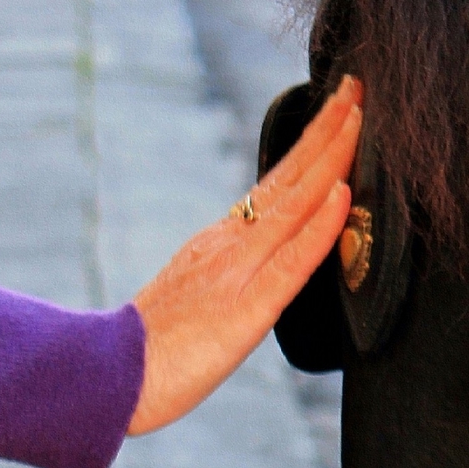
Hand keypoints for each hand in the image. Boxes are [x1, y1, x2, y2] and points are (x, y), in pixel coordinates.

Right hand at [127, 76, 361, 435]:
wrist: (107, 382)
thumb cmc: (155, 354)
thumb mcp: (202, 296)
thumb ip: (237, 272)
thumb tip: (277, 260)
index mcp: (223, 241)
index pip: (279, 182)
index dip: (315, 143)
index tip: (343, 106)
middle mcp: (231, 243)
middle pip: (290, 177)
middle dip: (330, 129)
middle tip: (360, 85)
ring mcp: (237, 271)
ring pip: (295, 204)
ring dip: (334, 158)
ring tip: (361, 117)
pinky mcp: (244, 309)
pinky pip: (290, 261)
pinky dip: (320, 225)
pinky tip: (344, 195)